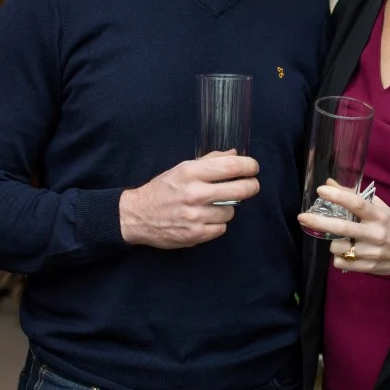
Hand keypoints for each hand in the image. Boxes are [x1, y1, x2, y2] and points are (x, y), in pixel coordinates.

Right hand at [119, 151, 259, 248]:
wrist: (137, 215)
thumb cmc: (162, 190)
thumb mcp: (182, 169)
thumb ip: (209, 161)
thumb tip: (236, 155)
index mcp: (191, 172)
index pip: (231, 166)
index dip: (249, 166)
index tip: (253, 168)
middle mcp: (194, 193)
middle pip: (240, 190)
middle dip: (251, 186)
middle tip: (251, 185)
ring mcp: (195, 215)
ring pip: (231, 211)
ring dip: (227, 208)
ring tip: (215, 205)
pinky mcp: (196, 234)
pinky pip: (221, 228)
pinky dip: (217, 224)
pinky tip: (206, 219)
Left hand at [298, 183, 389, 276]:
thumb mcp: (380, 208)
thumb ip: (356, 196)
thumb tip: (330, 183)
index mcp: (379, 216)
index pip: (357, 203)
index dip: (338, 196)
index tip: (321, 190)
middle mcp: (375, 234)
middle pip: (342, 228)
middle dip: (318, 222)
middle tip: (302, 217)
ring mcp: (371, 252)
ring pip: (337, 247)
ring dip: (334, 243)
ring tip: (342, 240)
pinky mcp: (368, 267)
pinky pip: (340, 262)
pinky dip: (339, 257)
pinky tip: (348, 252)